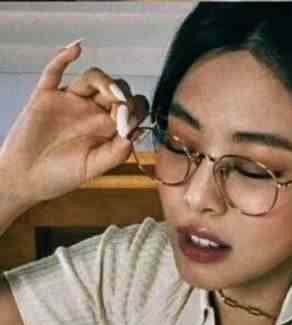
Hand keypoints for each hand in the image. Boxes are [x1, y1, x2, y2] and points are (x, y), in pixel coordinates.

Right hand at [0, 43, 148, 206]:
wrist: (26, 178)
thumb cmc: (61, 176)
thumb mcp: (94, 167)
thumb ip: (117, 152)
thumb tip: (135, 133)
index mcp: (107, 128)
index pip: (131, 109)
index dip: (135, 110)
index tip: (128, 122)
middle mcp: (92, 111)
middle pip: (115, 90)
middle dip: (122, 94)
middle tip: (120, 105)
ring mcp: (70, 102)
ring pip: (92, 79)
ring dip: (103, 80)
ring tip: (109, 90)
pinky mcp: (47, 96)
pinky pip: (54, 71)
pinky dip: (64, 57)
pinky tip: (77, 49)